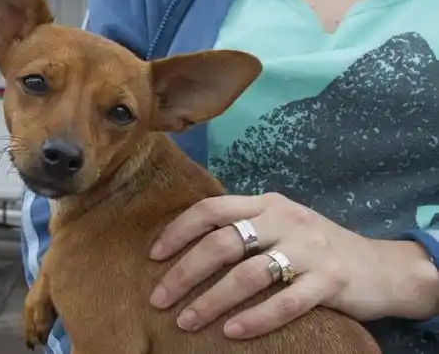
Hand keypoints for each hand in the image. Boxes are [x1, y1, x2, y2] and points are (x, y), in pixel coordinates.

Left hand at [148, 193, 436, 338]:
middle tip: (159, 298)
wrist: (382, 267)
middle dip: (185, 272)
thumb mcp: (280, 225)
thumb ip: (243, 225)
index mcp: (267, 203)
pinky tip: (231, 332)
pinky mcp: (331, 280)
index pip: (212, 209)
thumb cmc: (316, 248)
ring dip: (211, 301)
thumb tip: (185, 243)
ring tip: (186, 321)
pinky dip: (255, 318)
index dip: (178, 231)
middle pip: (222, 243)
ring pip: (248, 275)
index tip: (153, 256)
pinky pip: (285, 302)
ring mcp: (310, 249)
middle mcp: (286, 220)